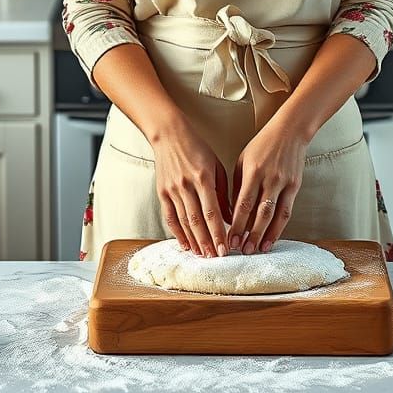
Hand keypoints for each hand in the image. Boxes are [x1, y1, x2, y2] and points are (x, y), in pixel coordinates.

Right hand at [152, 117, 232, 256]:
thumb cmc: (197, 147)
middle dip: (207, 242)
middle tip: (216, 258)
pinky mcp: (162, 192)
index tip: (226, 248)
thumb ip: (223, 193)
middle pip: (197, 221)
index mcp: (203, 177)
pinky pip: (170, 217)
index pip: (212, 212)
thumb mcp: (216, 166)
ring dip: (194, 241)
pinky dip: (177, 233)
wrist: (169, 135)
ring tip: (202, 255)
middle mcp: (187, 185)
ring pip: (183, 222)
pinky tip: (185, 244)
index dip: (218, 233)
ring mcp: (172, 190)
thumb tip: (230, 218)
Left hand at [228, 119, 308, 254]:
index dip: (236, 224)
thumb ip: (237, 187)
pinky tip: (272, 239)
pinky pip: (287, 211)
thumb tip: (232, 214)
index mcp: (252, 171)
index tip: (229, 239)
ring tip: (257, 250)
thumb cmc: (262, 145)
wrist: (290, 131)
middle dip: (249, 234)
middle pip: (259, 213)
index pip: (243, 203)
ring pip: (274, 215)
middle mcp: (269, 178)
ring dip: (265, 235)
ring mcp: (284, 183)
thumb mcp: (243, 161)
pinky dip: (279, 228)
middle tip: (241, 251)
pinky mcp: (295, 186)